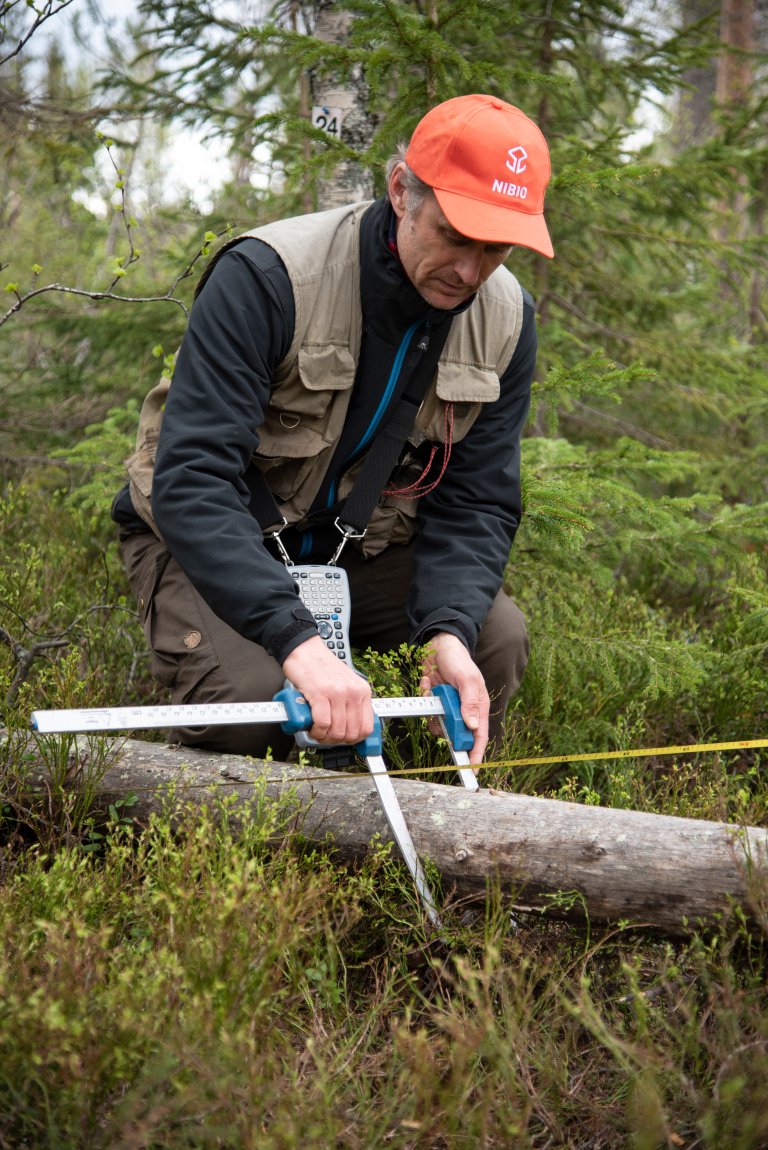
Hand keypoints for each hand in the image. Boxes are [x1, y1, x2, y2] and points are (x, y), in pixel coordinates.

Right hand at [282, 636, 373, 744]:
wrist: (304, 649)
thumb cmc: (321, 668)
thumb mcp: (345, 684)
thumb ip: (350, 704)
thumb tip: (349, 728)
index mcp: (362, 691)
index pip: (366, 727)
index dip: (354, 740)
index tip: (343, 740)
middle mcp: (353, 692)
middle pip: (351, 733)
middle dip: (336, 740)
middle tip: (326, 736)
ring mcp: (338, 693)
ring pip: (337, 731)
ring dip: (324, 736)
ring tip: (316, 731)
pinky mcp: (320, 693)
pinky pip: (322, 723)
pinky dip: (316, 730)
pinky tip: (311, 726)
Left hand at [419, 632, 488, 766]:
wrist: (437, 644)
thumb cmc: (458, 659)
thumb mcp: (467, 679)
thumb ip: (470, 702)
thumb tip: (473, 726)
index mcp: (478, 706)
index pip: (479, 735)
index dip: (476, 753)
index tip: (472, 769)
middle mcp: (464, 710)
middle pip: (457, 733)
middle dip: (447, 728)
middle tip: (441, 717)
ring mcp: (449, 707)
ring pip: (440, 726)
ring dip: (434, 714)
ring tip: (433, 690)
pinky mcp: (435, 702)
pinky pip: (428, 713)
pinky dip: (425, 699)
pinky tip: (427, 683)